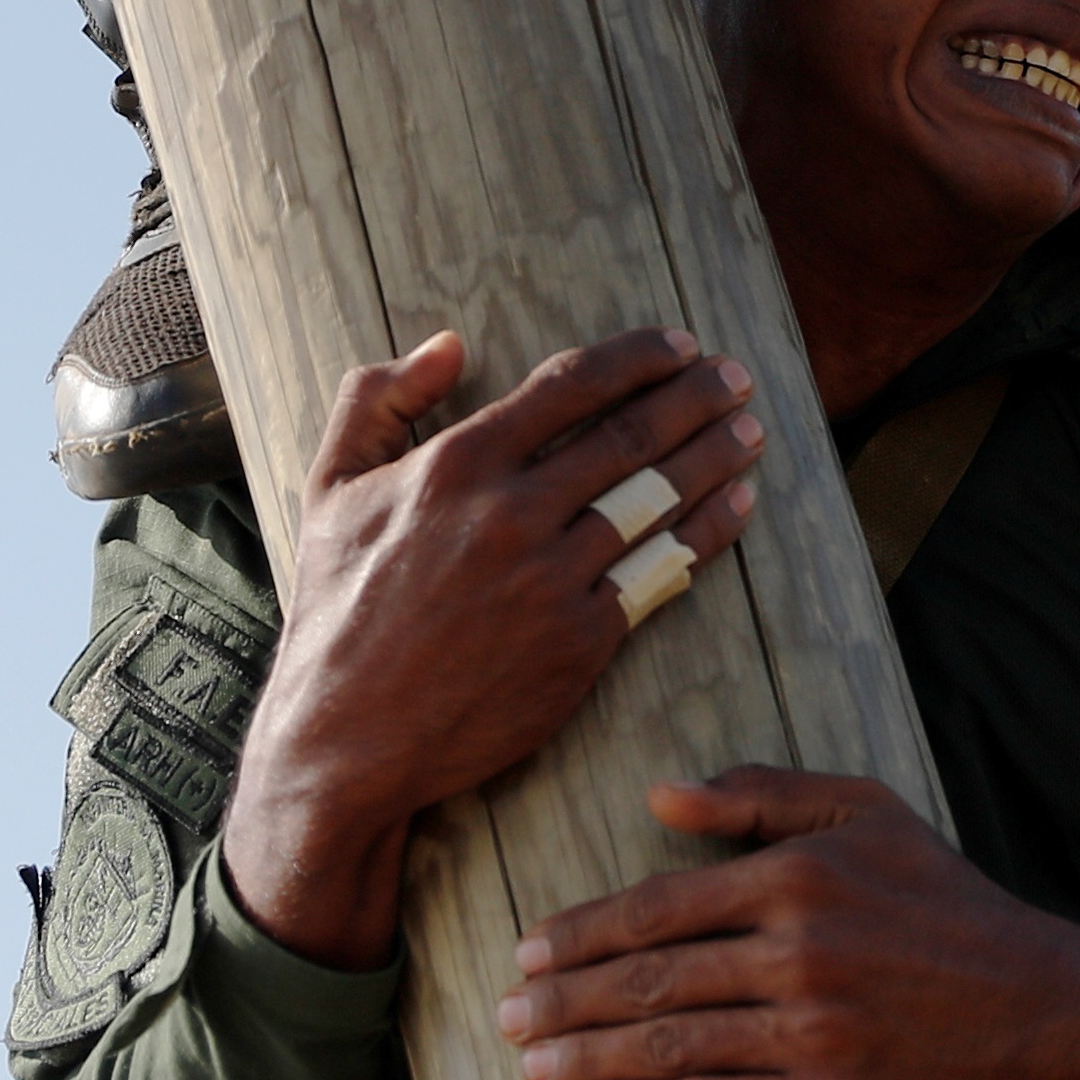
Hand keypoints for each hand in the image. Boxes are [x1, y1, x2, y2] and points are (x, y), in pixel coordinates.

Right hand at [224, 327, 766, 970]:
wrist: (347, 735)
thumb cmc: (336, 608)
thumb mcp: (329, 487)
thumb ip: (376, 399)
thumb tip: (448, 343)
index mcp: (457, 463)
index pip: (571, 385)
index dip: (637, 358)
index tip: (679, 345)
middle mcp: (512, 513)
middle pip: (630, 437)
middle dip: (695, 399)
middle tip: (736, 378)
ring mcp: (551, 579)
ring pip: (657, 500)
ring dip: (714, 458)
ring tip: (750, 434)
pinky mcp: (579, 643)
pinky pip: (660, 574)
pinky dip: (707, 535)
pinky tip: (736, 508)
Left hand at [497, 767, 1079, 1079]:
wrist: (1039, 1001)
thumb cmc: (942, 898)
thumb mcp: (866, 811)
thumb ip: (761, 796)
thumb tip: (661, 795)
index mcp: (794, 878)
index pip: (657, 907)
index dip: (581, 934)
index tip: (526, 954)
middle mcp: (795, 954)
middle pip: (647, 981)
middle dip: (563, 1003)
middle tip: (505, 1019)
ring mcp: (810, 1033)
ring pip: (669, 1046)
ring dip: (587, 1060)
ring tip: (533, 1068)